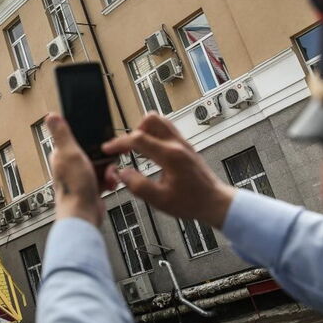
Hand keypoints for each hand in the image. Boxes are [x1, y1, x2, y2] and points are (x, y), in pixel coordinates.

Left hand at [46, 113, 109, 227]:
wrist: (83, 214)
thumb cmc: (73, 187)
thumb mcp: (69, 154)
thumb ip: (61, 134)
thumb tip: (51, 116)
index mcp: (61, 155)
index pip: (78, 139)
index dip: (91, 139)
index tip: (101, 141)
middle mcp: (70, 165)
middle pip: (93, 152)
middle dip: (104, 157)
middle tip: (106, 162)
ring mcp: (81, 177)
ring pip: (101, 165)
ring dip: (109, 170)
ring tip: (109, 176)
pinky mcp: (91, 187)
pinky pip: (105, 178)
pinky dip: (110, 181)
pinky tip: (110, 184)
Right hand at [102, 113, 236, 227]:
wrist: (214, 202)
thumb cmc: (192, 202)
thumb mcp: (160, 200)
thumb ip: (138, 186)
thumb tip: (122, 173)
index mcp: (171, 156)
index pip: (138, 138)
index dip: (119, 143)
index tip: (108, 149)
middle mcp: (177, 144)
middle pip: (151, 119)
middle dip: (133, 131)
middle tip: (127, 148)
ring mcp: (182, 143)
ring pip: (159, 121)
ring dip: (144, 131)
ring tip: (137, 149)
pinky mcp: (185, 146)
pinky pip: (166, 130)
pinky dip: (153, 135)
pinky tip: (149, 153)